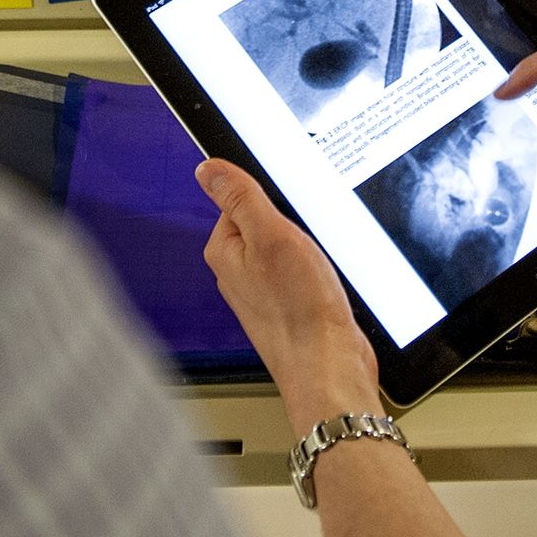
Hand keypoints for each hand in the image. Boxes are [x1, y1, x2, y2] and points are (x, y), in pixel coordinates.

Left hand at [196, 159, 382, 430]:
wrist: (328, 367)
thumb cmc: (299, 310)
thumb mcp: (272, 236)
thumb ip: (240, 198)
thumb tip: (208, 168)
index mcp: (224, 252)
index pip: (240, 200)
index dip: (272, 199)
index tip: (292, 209)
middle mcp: (238, 273)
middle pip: (266, 223)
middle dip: (293, 225)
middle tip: (310, 240)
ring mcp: (263, 292)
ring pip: (287, 249)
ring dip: (309, 250)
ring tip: (320, 267)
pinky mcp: (288, 307)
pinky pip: (301, 274)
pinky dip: (317, 273)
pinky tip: (327, 284)